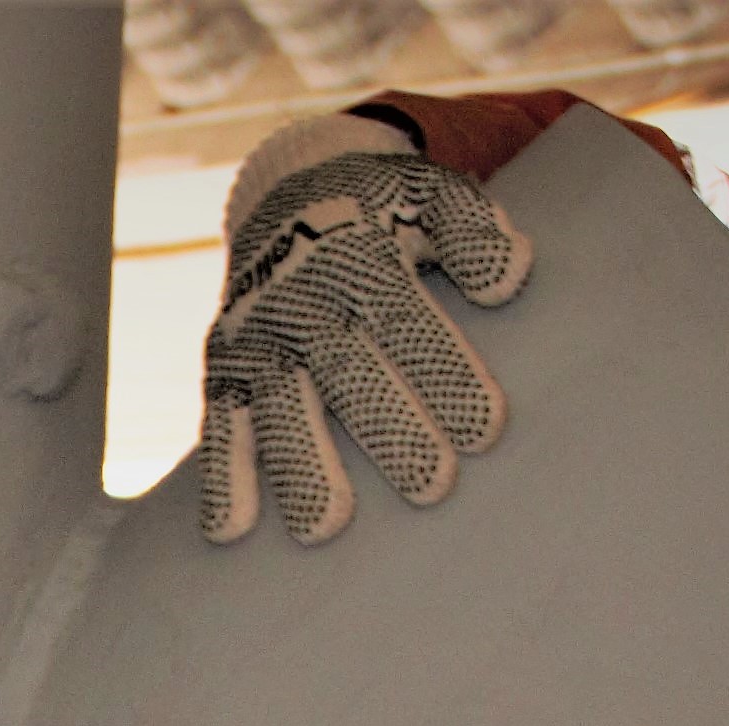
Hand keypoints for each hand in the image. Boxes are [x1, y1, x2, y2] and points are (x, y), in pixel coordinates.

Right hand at [197, 115, 529, 547]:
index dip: (442, 368)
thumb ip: (471, 229)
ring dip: (301, 465)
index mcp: (360, 255)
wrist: (291, 190)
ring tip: (325, 526)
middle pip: (345, 368)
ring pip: (278, 405)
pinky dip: (222, 477)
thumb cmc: (385, 211)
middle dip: (388, 427)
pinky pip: (218, 426)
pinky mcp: (223, 371)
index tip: (486, 426)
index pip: (403, 315)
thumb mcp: (430, 195)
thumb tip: (510, 273)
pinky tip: (230, 531)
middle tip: (432, 484)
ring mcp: (258, 338)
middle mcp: (301, 298)